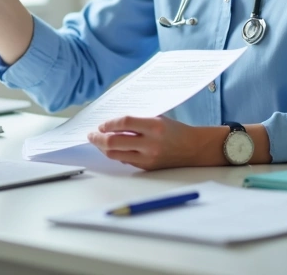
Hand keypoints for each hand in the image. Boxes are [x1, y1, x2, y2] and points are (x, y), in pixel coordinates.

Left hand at [87, 116, 216, 170]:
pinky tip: (112, 148)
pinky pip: (125, 161)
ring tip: (98, 142)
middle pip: (115, 142)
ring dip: (103, 148)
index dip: (109, 124)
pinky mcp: (147, 168)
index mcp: (154, 126)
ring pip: (116, 154)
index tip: (101, 124)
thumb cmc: (176, 131)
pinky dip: (116, 154)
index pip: (124, 123)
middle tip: (91, 135)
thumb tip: (111, 125)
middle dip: (98, 138)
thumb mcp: (158, 119)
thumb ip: (137, 122)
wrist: (194, 148)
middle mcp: (150, 143)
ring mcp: (148, 158)